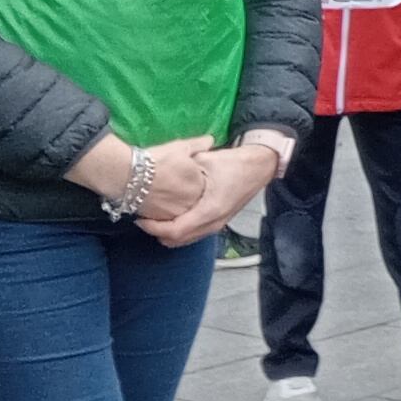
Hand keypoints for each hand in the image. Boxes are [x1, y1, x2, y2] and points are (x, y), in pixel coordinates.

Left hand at [145, 135, 282, 247]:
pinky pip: (193, 235)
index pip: (175, 230)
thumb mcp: (207, 160)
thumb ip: (184, 166)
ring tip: (154, 220)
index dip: (154, 228)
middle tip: (143, 220)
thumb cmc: (236, 163)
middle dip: (157, 233)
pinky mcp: (219, 223)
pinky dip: (179, 232)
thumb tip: (160, 166)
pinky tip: (171, 218)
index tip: (140, 218)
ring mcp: (217, 225)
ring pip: (185, 240)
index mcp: (209, 210)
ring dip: (167, 234)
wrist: (261, 166)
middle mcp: (213, 223)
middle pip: (177, 240)